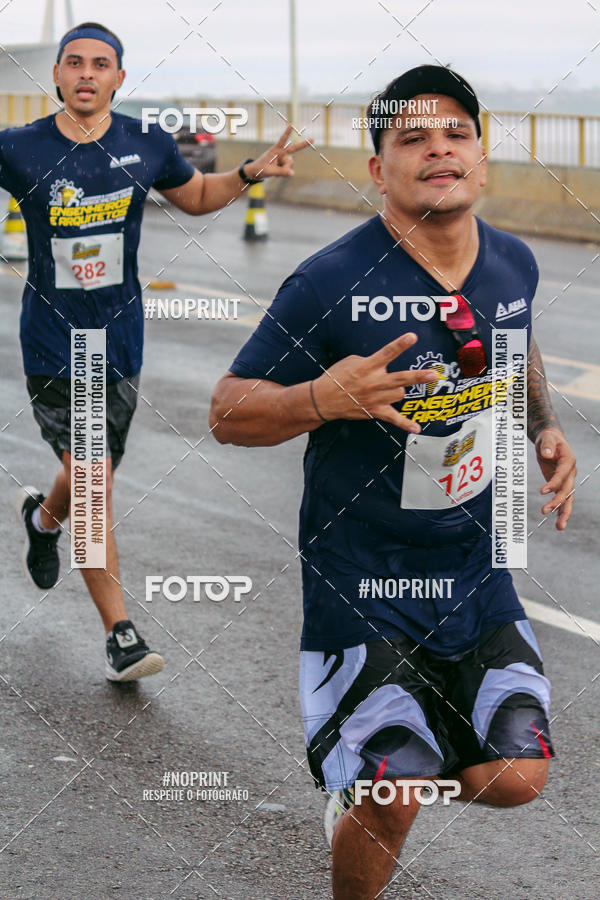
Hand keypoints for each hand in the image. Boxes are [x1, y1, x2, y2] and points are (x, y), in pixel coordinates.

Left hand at [243, 125, 311, 179]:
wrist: (257, 172)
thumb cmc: (261, 169)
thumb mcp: (269, 171)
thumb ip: (281, 172)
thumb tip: (292, 173)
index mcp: (275, 150)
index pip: (282, 140)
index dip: (287, 133)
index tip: (291, 125)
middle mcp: (281, 152)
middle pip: (294, 148)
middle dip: (304, 144)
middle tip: (313, 139)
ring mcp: (284, 158)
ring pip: (290, 164)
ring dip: (285, 169)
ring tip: (276, 173)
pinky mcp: (284, 164)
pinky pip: (288, 169)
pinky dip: (284, 172)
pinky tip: (277, 174)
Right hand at [311, 333, 437, 432]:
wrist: (323, 399)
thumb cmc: (337, 377)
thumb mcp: (351, 361)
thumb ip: (370, 360)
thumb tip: (384, 363)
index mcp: (367, 367)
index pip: (386, 353)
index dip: (400, 344)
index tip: (412, 337)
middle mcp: (373, 382)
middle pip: (401, 378)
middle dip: (419, 377)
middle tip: (434, 375)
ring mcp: (376, 398)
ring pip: (400, 393)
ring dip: (398, 389)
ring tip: (386, 388)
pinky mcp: (375, 411)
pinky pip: (394, 419)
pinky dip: (405, 424)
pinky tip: (417, 428)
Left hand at [536, 427, 576, 528]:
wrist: (551, 440)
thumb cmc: (548, 439)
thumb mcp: (546, 438)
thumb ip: (547, 446)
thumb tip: (546, 454)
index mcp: (569, 460)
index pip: (563, 474)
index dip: (554, 482)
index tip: (543, 491)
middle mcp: (570, 472)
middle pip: (567, 490)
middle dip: (557, 502)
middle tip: (544, 511)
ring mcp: (567, 480)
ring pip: (568, 498)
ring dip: (563, 512)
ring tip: (559, 527)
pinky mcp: (560, 485)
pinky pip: (562, 499)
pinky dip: (560, 510)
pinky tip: (558, 523)